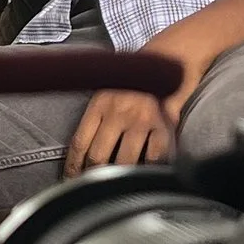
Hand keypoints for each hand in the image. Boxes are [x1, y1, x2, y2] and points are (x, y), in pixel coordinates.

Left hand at [62, 22, 210, 174]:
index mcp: (99, 103)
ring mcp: (142, 119)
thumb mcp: (109, 89)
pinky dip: (151, 170)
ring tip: (121, 185)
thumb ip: (96, 116)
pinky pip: (156, 157)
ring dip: (122, 178)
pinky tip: (148, 175)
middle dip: (94, 177)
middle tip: (94, 188)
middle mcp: (118, 111)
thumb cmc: (139, 75)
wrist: (172, 54)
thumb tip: (82, 150)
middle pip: (99, 157)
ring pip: (126, 162)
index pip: (79, 142)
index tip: (71, 180)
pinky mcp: (165, 124)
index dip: (72, 167)